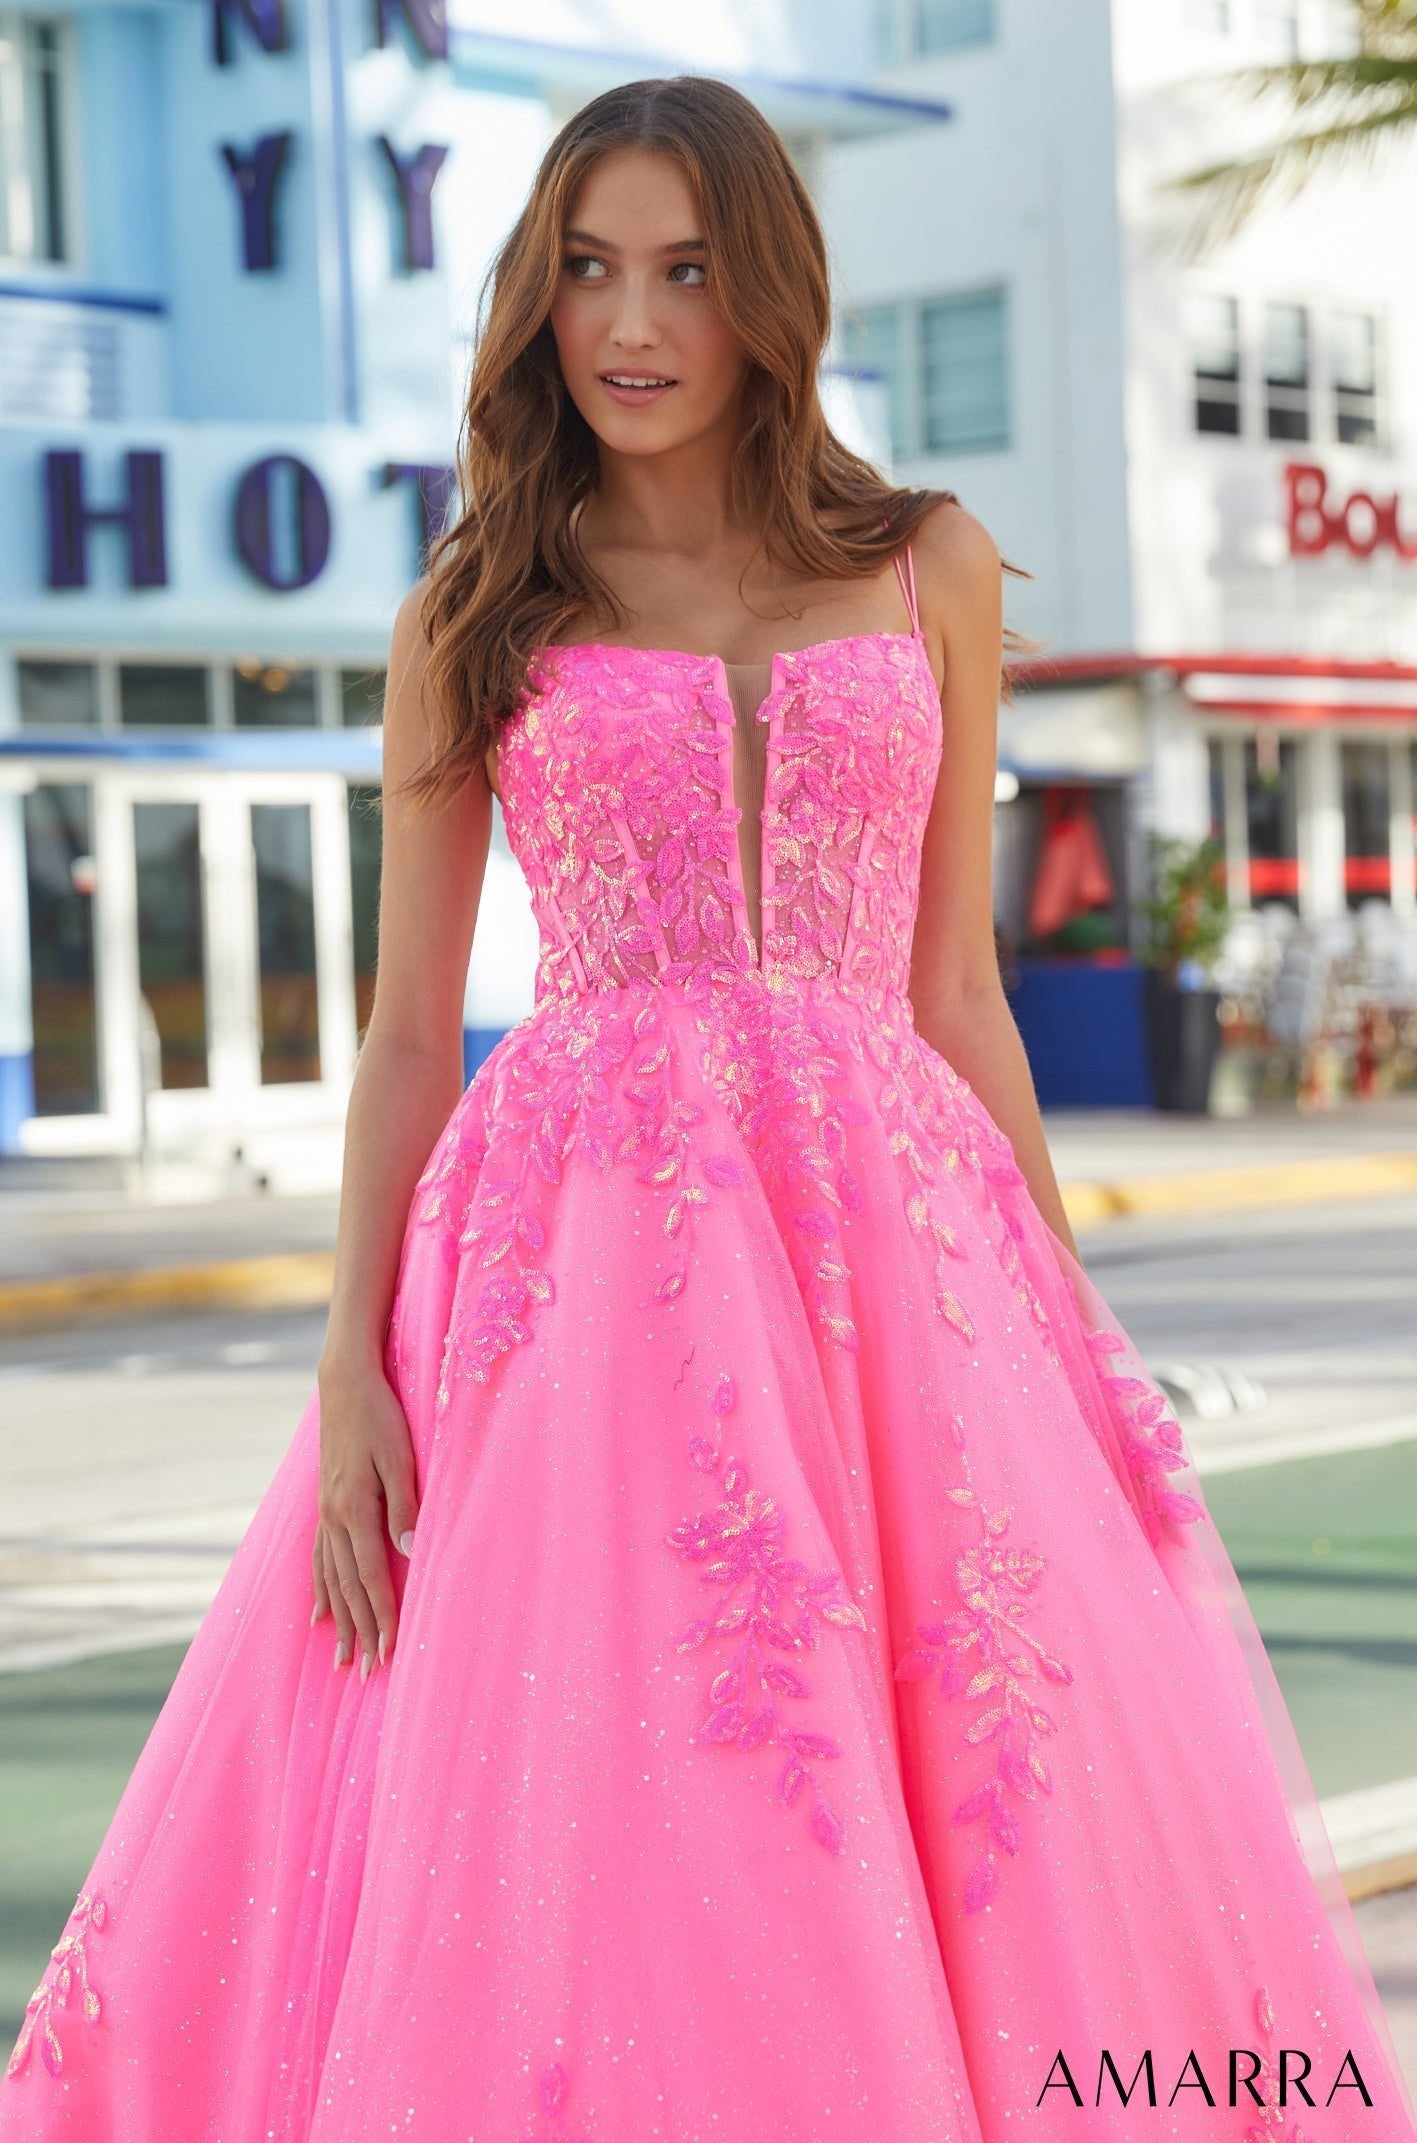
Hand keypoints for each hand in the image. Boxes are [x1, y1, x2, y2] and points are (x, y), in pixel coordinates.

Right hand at [310, 1359, 419, 1679]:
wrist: (345, 1384)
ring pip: (331, 1579)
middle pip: (349, 1587)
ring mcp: (325, 1513)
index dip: (383, 1616)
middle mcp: (334, 1518)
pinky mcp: (324, 1505)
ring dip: (340, 1621)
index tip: (391, 1652)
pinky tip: (320, 1614)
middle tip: (368, 1673)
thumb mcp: (401, 1457)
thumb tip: (410, 1552)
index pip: (373, 1576)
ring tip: (343, 1658)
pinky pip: (319, 1559)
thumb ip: (405, 1506)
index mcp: (356, 1509)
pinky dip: (320, 1590)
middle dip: (361, 1632)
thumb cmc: (381, 1417)